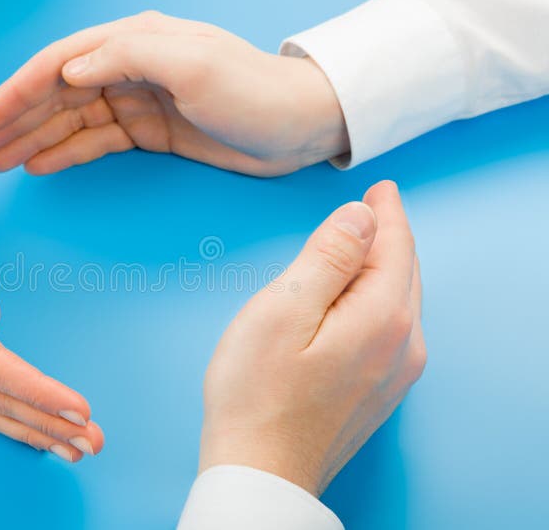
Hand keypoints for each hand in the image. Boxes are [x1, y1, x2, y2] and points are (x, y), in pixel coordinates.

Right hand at [0, 11, 348, 176]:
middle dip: (14, 120)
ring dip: (32, 139)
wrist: (300, 126)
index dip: (17, 93)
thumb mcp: (192, 64)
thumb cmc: (253, 91)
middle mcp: (129, 68)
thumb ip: (127, 57)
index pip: (59, 66)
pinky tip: (39, 165)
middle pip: (57, 94)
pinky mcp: (152, 132)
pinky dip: (67, 153)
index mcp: (133, 43)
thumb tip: (69, 68)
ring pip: (72, 121)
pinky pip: (98, 142)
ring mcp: (139, 102)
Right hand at [199, 181, 424, 494]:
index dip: (385, 212)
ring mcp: (396, 374)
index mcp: (381, 317)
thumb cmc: (256, 393)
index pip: (394, 245)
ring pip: (402, 301)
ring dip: (386, 268)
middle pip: (404, 272)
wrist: (260, 472)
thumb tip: (362, 216)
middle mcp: (403, 345)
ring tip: (364, 245)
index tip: (380, 189)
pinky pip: (394, 329)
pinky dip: (381, 300)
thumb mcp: (282, 310)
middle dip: (389, 236)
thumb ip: (328, 257)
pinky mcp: (381, 393)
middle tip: (372, 208)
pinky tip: (359, 299)